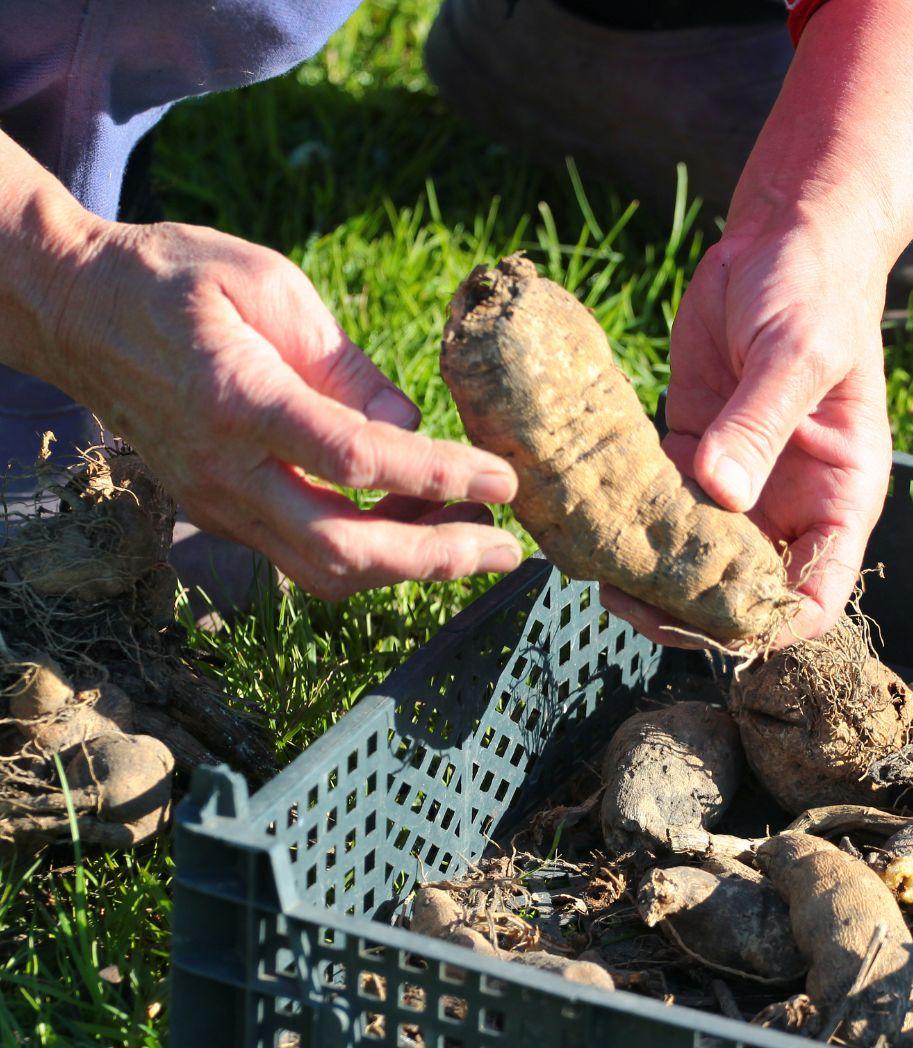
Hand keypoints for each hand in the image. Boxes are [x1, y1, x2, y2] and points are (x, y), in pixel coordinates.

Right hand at [44, 220, 521, 598]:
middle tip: (504, 551)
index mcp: (240, 399)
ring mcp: (216, 502)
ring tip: (471, 539)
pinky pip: (300, 557)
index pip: (357, 461)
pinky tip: (412, 528)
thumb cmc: (174, 280)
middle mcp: (226, 468)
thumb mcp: (267, 284)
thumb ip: (343, 363)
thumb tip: (408, 427)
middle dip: (436, 560)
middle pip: (344, 548)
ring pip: (323, 569)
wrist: (75, 312)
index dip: (439, 478)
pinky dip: (366, 554)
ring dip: (406, 566)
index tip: (503, 484)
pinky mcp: (217, 513)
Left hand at [602, 216, 892, 646]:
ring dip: (651, 574)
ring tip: (598, 570)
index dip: (765, 627)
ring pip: (694, 560)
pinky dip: (629, 522)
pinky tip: (591, 524)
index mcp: (838, 498)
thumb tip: (722, 494)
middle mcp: (788, 505)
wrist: (782, 238)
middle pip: (742, 595)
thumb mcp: (799, 351)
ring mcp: (738, 484)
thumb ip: (761, 422)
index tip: (703, 623)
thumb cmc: (815, 288)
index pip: (813, 598)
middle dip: (690, 611)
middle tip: (625, 598)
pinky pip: (661, 507)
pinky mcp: (692, 453)